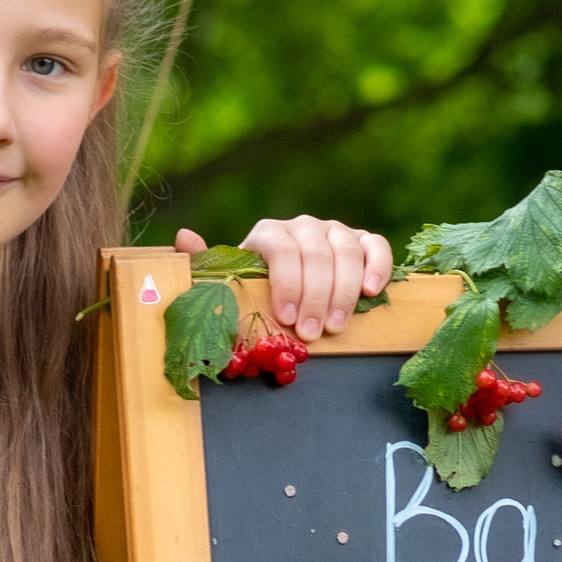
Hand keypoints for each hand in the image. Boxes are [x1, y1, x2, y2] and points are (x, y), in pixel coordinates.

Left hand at [176, 213, 390, 334]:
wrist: (285, 284)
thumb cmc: (253, 290)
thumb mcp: (226, 282)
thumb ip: (205, 264)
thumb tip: (184, 237)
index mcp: (268, 234)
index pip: (281, 249)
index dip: (287, 283)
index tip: (287, 318)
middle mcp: (303, 227)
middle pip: (316, 253)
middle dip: (315, 297)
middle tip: (311, 335)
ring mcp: (334, 232)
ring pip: (346, 251)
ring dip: (343, 292)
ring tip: (336, 327)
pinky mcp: (361, 242)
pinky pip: (376, 246)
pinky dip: (377, 266)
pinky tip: (370, 293)